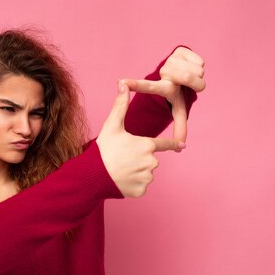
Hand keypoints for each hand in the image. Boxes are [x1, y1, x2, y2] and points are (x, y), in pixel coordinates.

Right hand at [96, 81, 185, 197]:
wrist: (92, 175)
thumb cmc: (103, 149)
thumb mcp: (112, 125)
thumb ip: (120, 105)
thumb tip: (122, 83)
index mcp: (147, 145)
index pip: (165, 144)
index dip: (173, 144)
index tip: (182, 145)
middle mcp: (151, 162)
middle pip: (150, 160)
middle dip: (139, 159)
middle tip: (123, 159)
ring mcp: (147, 178)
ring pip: (145, 173)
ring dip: (136, 172)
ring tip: (121, 170)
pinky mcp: (141, 191)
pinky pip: (140, 186)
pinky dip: (132, 184)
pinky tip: (121, 180)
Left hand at [122, 46, 205, 150]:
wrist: (184, 72)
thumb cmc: (179, 94)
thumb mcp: (179, 109)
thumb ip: (180, 127)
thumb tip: (181, 146)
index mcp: (162, 88)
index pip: (150, 87)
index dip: (137, 84)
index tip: (121, 82)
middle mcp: (165, 73)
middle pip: (188, 78)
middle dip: (193, 81)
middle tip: (187, 84)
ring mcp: (173, 60)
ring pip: (197, 70)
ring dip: (197, 75)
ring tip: (188, 78)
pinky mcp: (181, 49)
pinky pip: (200, 61)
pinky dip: (199, 66)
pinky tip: (191, 67)